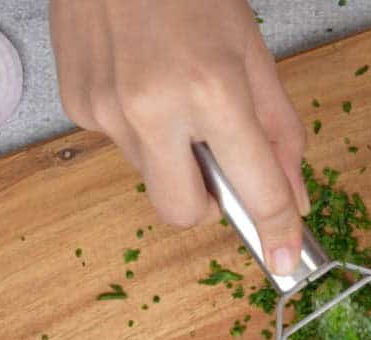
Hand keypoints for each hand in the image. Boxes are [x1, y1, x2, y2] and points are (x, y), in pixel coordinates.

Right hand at [49, 0, 308, 273]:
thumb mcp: (252, 50)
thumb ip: (278, 130)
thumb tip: (295, 195)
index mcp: (209, 88)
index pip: (252, 188)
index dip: (275, 229)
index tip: (286, 258)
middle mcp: (149, 108)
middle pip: (184, 214)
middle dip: (209, 203)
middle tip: (221, 164)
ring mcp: (103, 110)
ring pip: (152, 177)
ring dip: (173, 155)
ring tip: (175, 92)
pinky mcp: (75, 105)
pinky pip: (122, 145)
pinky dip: (143, 128)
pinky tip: (142, 80)